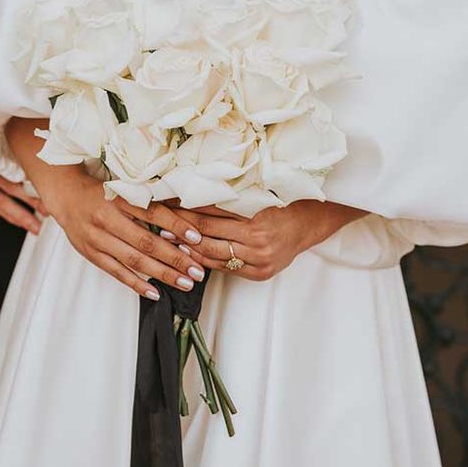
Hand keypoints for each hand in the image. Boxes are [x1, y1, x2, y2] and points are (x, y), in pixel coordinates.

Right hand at [43, 165, 206, 300]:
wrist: (66, 194)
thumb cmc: (102, 190)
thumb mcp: (124, 188)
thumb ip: (148, 201)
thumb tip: (184, 214)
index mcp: (119, 198)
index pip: (153, 213)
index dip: (176, 226)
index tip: (197, 238)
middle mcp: (107, 219)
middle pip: (146, 242)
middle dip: (175, 258)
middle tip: (198, 271)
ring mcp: (97, 238)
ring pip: (134, 260)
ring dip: (162, 274)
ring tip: (185, 283)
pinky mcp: (91, 253)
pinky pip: (117, 272)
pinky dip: (137, 283)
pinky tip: (156, 293)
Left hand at [169, 201, 366, 280]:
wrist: (307, 225)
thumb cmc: (280, 204)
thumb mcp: (256, 196)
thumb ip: (229, 199)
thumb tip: (194, 193)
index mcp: (255, 218)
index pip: (211, 213)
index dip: (187, 208)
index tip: (168, 202)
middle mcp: (257, 241)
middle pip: (208, 234)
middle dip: (182, 228)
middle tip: (160, 220)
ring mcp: (258, 260)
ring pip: (213, 254)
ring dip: (188, 247)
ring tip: (168, 238)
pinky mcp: (259, 273)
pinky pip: (225, 268)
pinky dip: (205, 260)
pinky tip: (190, 255)